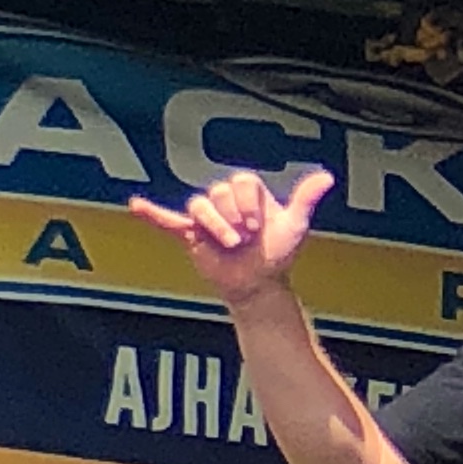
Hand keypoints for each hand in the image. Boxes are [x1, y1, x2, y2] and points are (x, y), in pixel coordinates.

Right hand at [126, 165, 335, 309]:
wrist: (259, 286)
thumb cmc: (277, 255)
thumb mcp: (294, 225)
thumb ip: (305, 199)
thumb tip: (327, 177)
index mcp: (246, 193)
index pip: (240, 181)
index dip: (249, 203)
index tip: (259, 226)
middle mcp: (224, 200)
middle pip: (219, 190)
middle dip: (234, 215)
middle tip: (246, 238)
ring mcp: (207, 217)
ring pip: (200, 204)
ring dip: (216, 224)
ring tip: (230, 243)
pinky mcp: (192, 234)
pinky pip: (168, 221)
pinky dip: (152, 213)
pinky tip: (135, 206)